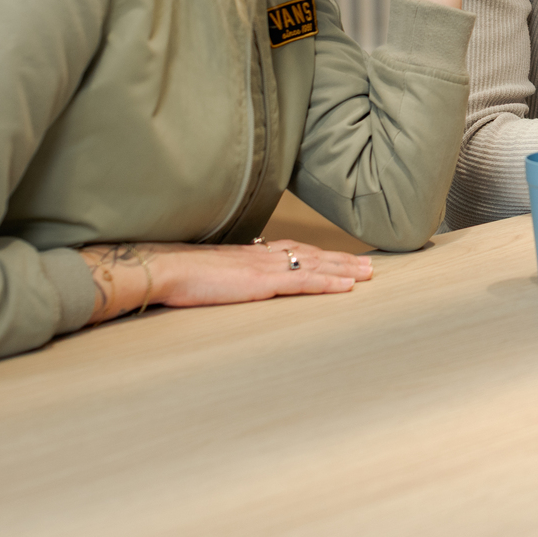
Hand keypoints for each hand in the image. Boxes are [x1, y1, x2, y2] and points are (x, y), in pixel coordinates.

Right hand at [78, 239, 370, 324]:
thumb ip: (232, 274)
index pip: (296, 250)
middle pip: (314, 255)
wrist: (168, 268)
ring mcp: (267, 267)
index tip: (341, 257)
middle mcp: (266, 255)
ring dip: (345, 270)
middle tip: (369, 264)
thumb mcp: (214, 272)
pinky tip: (347, 287)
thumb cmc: (183, 273)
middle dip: (343, 260)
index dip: (322, 253)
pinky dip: (329, 283)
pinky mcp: (264, 282)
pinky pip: (304, 281)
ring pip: (316, 265)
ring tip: (368, 274)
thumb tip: (238, 280)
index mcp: (254, 253)